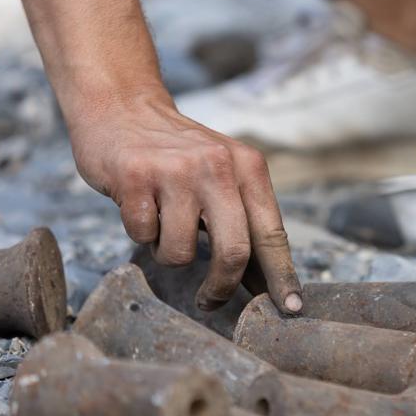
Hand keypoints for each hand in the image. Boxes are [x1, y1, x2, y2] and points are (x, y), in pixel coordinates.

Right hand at [69, 89, 301, 312]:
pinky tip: (140, 205)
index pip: (272, 233)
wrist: (122, 108)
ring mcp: (175, 171)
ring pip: (181, 252)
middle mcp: (217, 166)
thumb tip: (266, 284)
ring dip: (169, 252)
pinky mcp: (134, 177)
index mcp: (248, 167)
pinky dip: (141, 233)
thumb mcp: (223, 176)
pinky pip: (143, 236)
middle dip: (221, 286)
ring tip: (163, 223)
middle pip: (234, 251)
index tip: (292, 308)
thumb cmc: (178, 157)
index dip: (283, 276)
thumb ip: (243, 222)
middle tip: (210, 299)